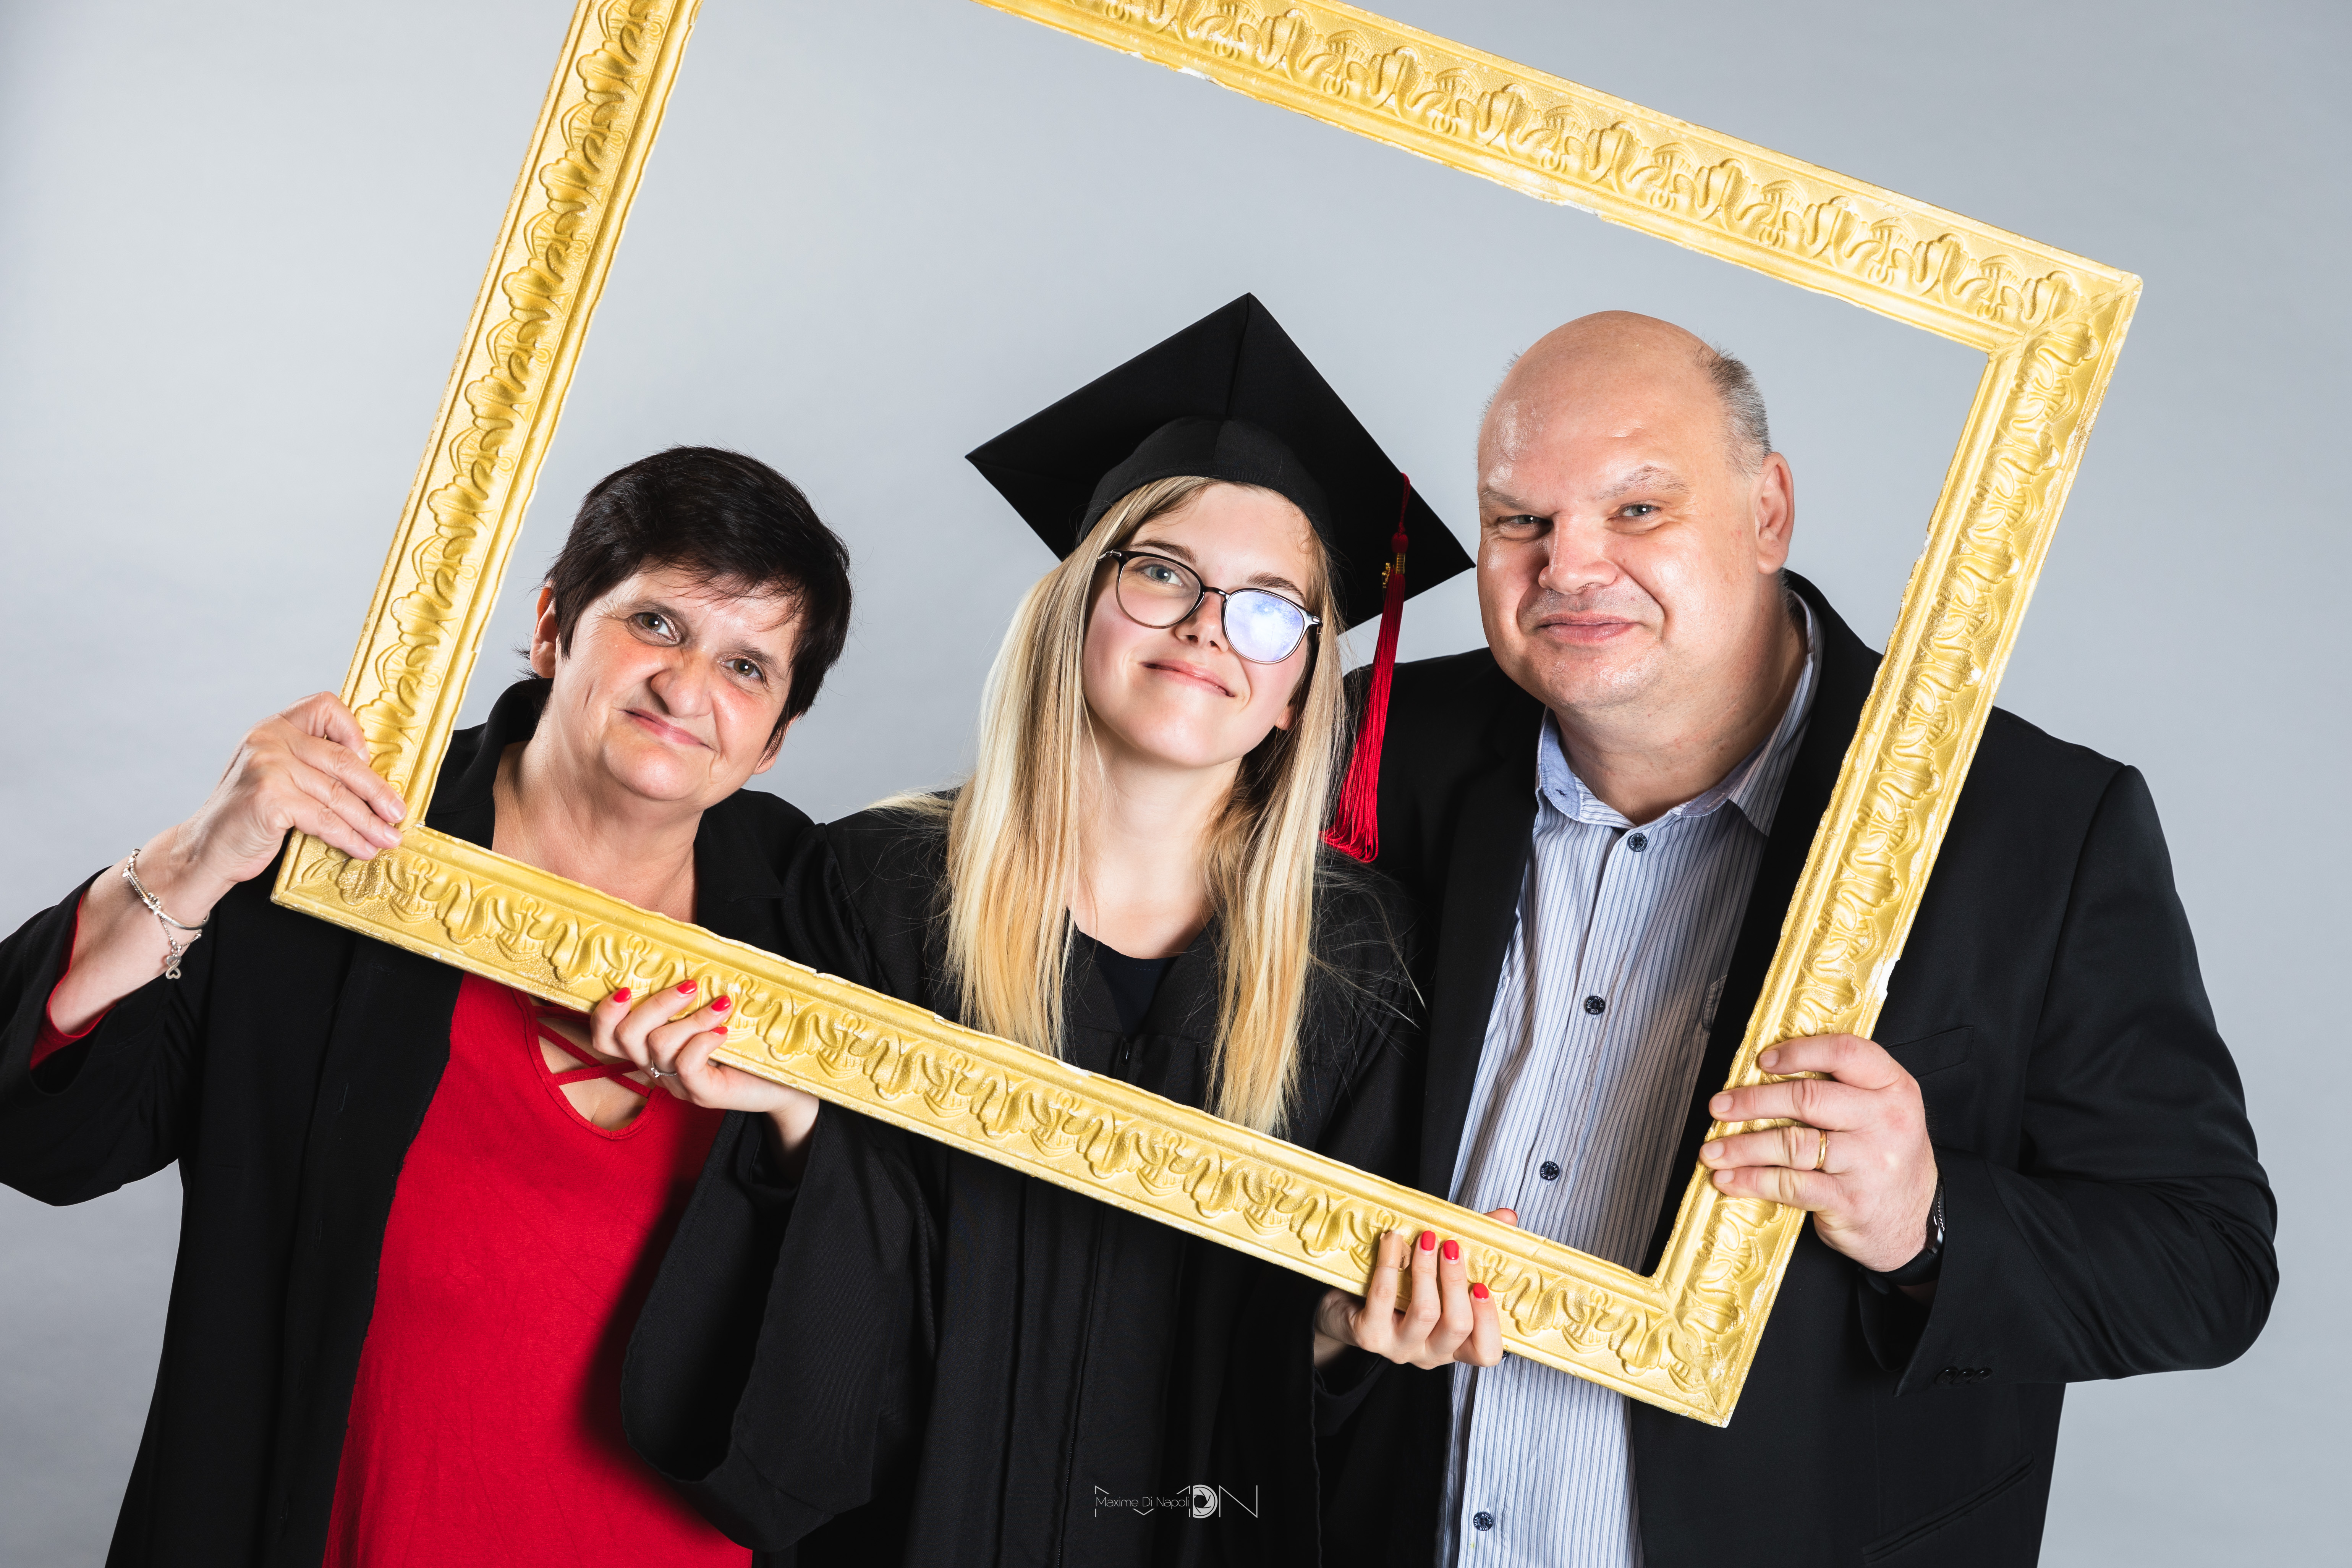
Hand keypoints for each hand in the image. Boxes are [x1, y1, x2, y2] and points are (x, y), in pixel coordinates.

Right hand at [167, 692, 407, 910]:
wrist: (205, 850)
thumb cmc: (247, 816)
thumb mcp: (276, 778)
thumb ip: (310, 767)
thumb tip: (372, 782)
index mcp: (274, 727)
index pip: (324, 706)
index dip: (353, 730)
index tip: (370, 760)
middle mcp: (269, 739)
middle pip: (342, 760)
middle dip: (376, 791)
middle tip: (397, 813)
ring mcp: (268, 766)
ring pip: (337, 794)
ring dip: (369, 822)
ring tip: (388, 838)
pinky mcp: (269, 797)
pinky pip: (324, 819)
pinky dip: (349, 837)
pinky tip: (363, 848)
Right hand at [594, 980, 819, 1159]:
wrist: (786, 1086)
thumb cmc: (747, 1045)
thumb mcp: (711, 1015)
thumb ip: (690, 997)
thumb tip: (686, 953)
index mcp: (652, 1051)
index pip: (606, 1039)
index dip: (605, 1014)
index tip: (626, 988)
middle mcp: (658, 1070)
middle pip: (624, 1038)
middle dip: (654, 1005)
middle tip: (690, 986)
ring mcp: (679, 1086)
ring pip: (660, 1045)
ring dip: (691, 1017)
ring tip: (723, 1005)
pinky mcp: (703, 1095)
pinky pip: (686, 1065)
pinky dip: (702, 1040)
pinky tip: (723, 1031)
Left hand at [1312, 1208, 1517, 1369]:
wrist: (1345, 1307)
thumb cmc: (1402, 1289)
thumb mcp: (1440, 1271)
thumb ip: (1476, 1247)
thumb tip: (1507, 1217)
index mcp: (1455, 1343)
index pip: (1486, 1352)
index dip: (1489, 1321)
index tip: (1482, 1285)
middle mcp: (1430, 1353)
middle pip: (1457, 1326)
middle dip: (1455, 1280)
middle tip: (1451, 1246)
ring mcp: (1398, 1347)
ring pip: (1424, 1313)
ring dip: (1426, 1270)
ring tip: (1425, 1239)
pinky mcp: (1368, 1335)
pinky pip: (1384, 1298)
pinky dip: (1390, 1263)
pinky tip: (1392, 1240)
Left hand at [1700, 1034, 1936, 1272]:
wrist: (1916, 1224)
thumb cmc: (1885, 1158)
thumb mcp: (1882, 1113)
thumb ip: (1843, 1088)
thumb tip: (1766, 1072)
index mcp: (1894, 1088)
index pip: (1844, 1052)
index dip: (1798, 1051)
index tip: (1761, 1060)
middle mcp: (1885, 1120)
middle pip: (1807, 1097)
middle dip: (1752, 1101)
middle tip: (1719, 1106)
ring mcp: (1869, 1162)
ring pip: (1791, 1143)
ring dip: (1742, 1146)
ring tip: (1712, 1149)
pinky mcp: (1850, 1200)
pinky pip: (1789, 1184)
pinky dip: (1751, 1180)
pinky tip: (1728, 1180)